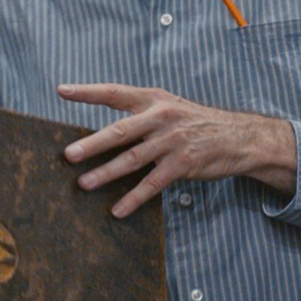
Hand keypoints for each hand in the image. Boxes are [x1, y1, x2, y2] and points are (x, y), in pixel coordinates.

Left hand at [59, 83, 297, 217]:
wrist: (238, 136)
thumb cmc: (195, 122)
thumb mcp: (169, 107)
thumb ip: (140, 115)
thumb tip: (104, 131)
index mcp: (153, 99)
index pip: (114, 93)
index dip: (88, 92)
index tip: (62, 91)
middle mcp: (160, 117)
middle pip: (120, 130)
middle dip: (92, 143)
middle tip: (68, 154)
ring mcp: (172, 141)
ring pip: (133, 159)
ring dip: (106, 173)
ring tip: (84, 184)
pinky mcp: (182, 164)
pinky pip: (153, 183)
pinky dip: (134, 198)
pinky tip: (118, 210)